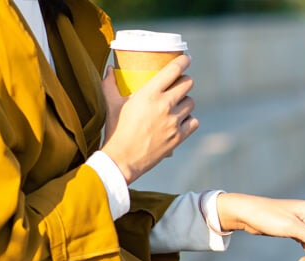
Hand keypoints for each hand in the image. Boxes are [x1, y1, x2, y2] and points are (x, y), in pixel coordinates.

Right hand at [100, 55, 199, 184]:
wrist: (123, 158)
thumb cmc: (116, 129)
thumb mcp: (112, 104)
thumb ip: (110, 84)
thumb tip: (110, 70)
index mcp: (149, 93)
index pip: (173, 70)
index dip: (183, 61)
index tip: (187, 58)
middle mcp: (165, 105)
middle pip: (187, 83)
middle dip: (184, 81)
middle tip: (179, 84)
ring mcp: (174, 121)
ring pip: (191, 102)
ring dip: (186, 101)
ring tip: (177, 104)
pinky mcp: (179, 136)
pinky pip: (193, 121)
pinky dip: (189, 120)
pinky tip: (181, 120)